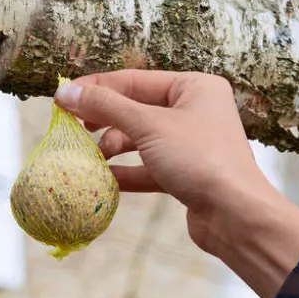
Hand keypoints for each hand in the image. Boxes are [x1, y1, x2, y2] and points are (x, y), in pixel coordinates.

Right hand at [55, 70, 298, 292]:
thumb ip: (105, 107)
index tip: (62, 97)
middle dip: (104, 119)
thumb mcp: (148, 126)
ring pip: (141, 139)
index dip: (97, 88)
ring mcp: (191, 144)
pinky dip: (125, 171)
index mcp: (194, 87)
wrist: (236, 216)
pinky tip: (102, 179)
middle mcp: (195, 110)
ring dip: (113, 147)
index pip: (135, 80)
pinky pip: (148, 166)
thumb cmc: (199, 159)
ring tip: (90, 156)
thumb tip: (65, 90)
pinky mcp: (187, 174)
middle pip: (137, 108)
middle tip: (72, 128)